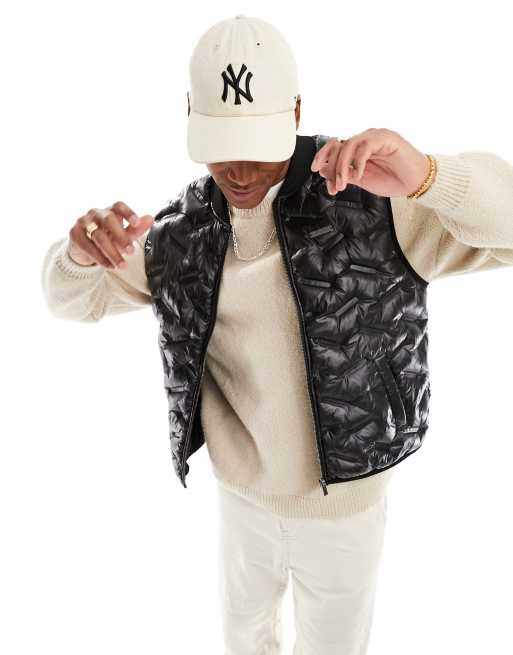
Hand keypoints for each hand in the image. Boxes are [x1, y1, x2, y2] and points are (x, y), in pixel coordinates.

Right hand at [68, 201, 153, 268]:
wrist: (86, 250)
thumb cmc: (108, 238)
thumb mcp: (124, 235)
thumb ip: (136, 229)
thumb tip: (150, 218)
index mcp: (110, 211)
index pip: (118, 206)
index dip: (128, 213)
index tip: (136, 223)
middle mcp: (96, 213)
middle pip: (108, 220)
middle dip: (121, 237)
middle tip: (131, 252)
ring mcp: (83, 222)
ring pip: (98, 235)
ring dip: (112, 252)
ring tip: (122, 265)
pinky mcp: (74, 233)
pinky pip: (87, 246)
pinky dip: (100, 258)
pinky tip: (109, 266)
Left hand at [310, 129, 431, 197]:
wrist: (416, 183)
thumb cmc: (394, 180)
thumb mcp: (363, 180)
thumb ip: (345, 174)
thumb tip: (324, 170)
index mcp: (360, 147)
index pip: (335, 145)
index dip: (323, 155)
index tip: (315, 168)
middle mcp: (366, 139)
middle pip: (339, 145)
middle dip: (333, 167)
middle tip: (335, 186)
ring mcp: (376, 136)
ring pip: (350, 145)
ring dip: (343, 166)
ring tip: (344, 183)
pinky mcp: (387, 138)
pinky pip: (366, 146)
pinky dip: (358, 161)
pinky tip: (359, 174)